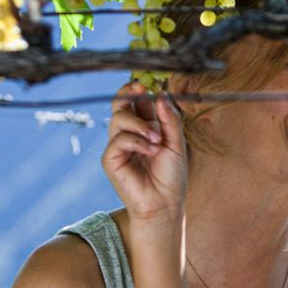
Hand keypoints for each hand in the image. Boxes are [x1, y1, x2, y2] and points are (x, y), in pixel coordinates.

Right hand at [103, 82, 187, 228]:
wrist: (165, 203)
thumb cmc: (172, 176)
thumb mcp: (176, 143)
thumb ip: (169, 120)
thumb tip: (161, 95)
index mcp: (145, 128)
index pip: (136, 102)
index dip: (138, 90)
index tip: (146, 84)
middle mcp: (129, 134)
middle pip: (119, 104)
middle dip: (128, 93)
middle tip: (141, 90)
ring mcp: (118, 146)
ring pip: (119, 118)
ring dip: (140, 125)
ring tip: (157, 140)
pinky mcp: (111, 159)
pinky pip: (119, 140)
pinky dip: (137, 142)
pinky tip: (152, 151)